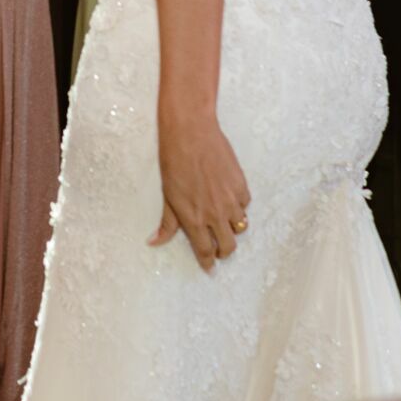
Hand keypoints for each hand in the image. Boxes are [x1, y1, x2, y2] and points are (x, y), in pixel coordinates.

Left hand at [151, 112, 251, 273]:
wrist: (191, 134)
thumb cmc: (173, 162)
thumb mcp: (167, 195)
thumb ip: (167, 222)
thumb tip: (154, 242)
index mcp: (194, 219)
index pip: (205, 251)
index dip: (207, 262)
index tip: (209, 267)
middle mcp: (215, 214)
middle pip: (228, 246)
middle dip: (223, 252)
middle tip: (218, 250)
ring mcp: (231, 200)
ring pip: (240, 227)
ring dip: (232, 230)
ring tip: (224, 225)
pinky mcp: (241, 186)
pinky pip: (245, 205)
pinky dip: (239, 208)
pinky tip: (230, 202)